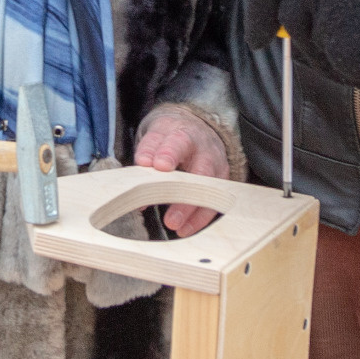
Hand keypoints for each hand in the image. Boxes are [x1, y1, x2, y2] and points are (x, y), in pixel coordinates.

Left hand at [132, 103, 231, 233]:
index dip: (169, 154)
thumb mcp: (156, 135)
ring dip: (194, 212)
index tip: (159, 166)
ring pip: (211, 192)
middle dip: (185, 198)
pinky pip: (215, 203)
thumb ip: (147, 154)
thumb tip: (137, 177)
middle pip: (201, 173)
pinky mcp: (222, 182)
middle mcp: (206, 151)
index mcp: (184, 135)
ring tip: (176, 227)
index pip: (178, 143)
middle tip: (170, 219)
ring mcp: (217, 167)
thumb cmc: (171, 136)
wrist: (195, 128)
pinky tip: (185, 229)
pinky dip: (200, 218)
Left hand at [243, 0, 359, 89]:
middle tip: (355, 46)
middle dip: (316, 44)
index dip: (258, 13)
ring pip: (320, 51)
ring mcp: (335, 0)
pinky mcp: (354, 35)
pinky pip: (349, 67)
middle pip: (292, 22)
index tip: (259, 40)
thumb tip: (278, 24)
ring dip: (349, 59)